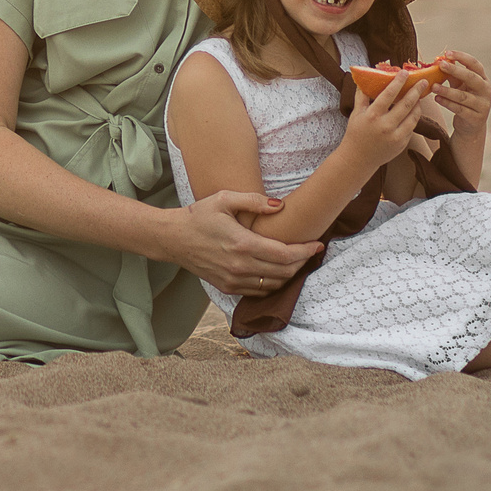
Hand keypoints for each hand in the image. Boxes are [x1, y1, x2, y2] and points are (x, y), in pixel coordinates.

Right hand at [164, 190, 322, 295]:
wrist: (173, 238)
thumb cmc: (199, 215)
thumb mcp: (224, 199)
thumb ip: (254, 200)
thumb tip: (281, 206)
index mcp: (242, 244)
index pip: (285, 254)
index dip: (305, 252)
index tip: (317, 245)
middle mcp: (240, 266)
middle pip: (284, 272)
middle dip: (302, 262)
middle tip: (310, 251)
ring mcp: (233, 280)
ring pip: (274, 284)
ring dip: (289, 274)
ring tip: (297, 260)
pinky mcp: (227, 287)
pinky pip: (259, 291)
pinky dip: (273, 284)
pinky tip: (278, 271)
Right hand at [346, 67, 432, 162]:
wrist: (358, 159)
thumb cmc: (356, 133)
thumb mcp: (356, 113)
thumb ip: (362, 95)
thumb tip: (364, 79)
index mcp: (373, 116)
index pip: (388, 95)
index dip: (398, 82)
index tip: (404, 72)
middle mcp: (386, 126)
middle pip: (406, 104)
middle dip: (416, 91)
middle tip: (423, 82)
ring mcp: (396, 136)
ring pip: (413, 116)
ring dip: (419, 104)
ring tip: (420, 96)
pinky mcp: (402, 144)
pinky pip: (411, 127)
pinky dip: (414, 117)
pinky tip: (414, 111)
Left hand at [430, 50, 490, 132]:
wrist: (470, 126)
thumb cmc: (464, 100)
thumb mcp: (460, 86)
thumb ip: (453, 75)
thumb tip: (440, 60)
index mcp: (483, 79)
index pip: (474, 64)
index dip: (462, 57)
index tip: (447, 53)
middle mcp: (485, 90)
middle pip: (471, 78)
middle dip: (455, 70)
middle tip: (440, 64)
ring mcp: (482, 105)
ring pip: (463, 96)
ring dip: (447, 90)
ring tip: (433, 86)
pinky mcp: (476, 118)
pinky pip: (459, 109)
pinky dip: (447, 103)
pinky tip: (437, 98)